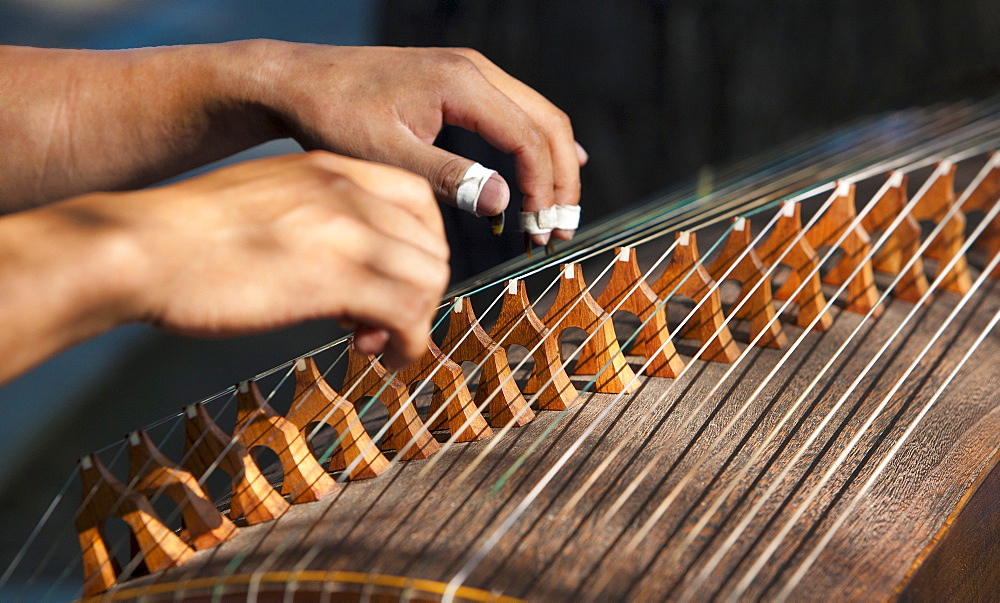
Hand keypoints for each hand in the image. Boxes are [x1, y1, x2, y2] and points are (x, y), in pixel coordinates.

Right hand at [81, 152, 447, 368]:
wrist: (142, 248)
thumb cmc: (191, 236)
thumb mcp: (266, 201)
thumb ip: (314, 218)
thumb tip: (342, 262)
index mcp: (331, 168)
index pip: (418, 198)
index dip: (420, 244)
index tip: (395, 277)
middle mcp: (348, 192)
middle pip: (431, 244)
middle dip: (419, 289)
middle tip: (380, 321)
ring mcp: (346, 233)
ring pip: (429, 279)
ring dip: (414, 320)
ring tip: (373, 342)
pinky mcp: (336, 280)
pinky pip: (409, 314)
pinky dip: (409, 343)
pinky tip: (379, 354)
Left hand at [253, 43, 586, 243]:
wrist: (298, 80)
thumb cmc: (333, 115)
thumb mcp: (387, 154)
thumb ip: (448, 177)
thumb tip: (503, 202)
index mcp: (462, 83)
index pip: (529, 137)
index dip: (543, 189)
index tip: (538, 233)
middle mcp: (475, 70)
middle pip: (547, 123)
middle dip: (561, 181)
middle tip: (558, 232)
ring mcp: (469, 73)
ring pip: (537, 116)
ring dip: (551, 166)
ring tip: (553, 216)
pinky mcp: (458, 84)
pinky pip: (515, 112)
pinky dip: (534, 147)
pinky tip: (542, 173)